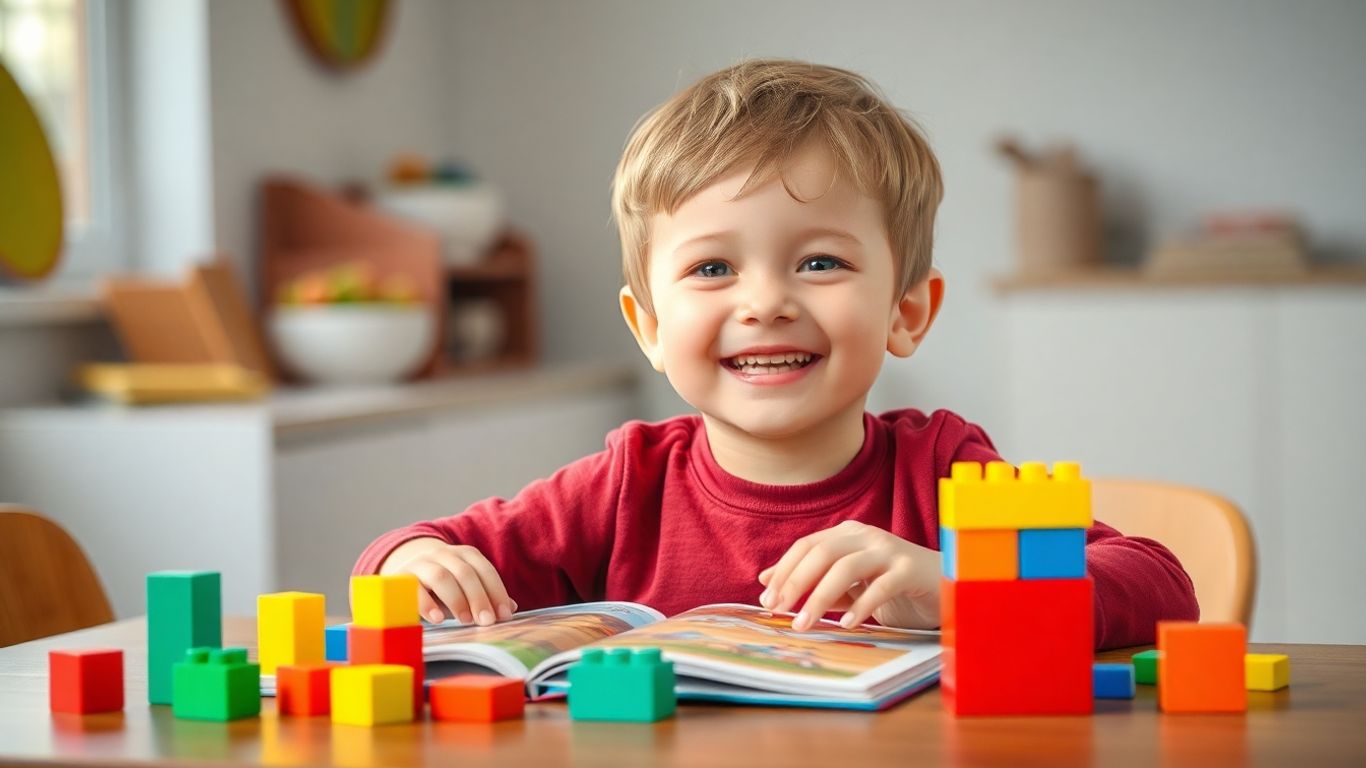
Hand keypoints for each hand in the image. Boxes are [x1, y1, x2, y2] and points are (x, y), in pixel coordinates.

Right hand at [378, 538, 515, 625]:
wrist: (405, 572)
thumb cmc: (443, 586)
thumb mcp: (465, 588)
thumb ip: (485, 596)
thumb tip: (510, 609)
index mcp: (465, 555)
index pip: (484, 569)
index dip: (496, 592)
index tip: (504, 615)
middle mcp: (444, 555)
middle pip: (465, 573)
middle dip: (479, 598)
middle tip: (487, 621)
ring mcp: (422, 564)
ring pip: (441, 576)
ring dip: (456, 600)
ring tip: (465, 621)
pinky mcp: (402, 578)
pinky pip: (414, 588)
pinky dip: (427, 604)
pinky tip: (438, 619)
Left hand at [757, 521, 940, 631]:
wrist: (945, 588)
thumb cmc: (893, 588)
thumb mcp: (850, 587)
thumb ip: (816, 583)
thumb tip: (767, 583)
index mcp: (848, 534)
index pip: (806, 546)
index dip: (784, 571)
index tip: (766, 600)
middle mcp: (866, 536)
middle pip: (821, 553)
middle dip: (795, 582)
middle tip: (779, 611)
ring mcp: (889, 550)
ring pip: (846, 567)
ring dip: (820, 597)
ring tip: (804, 623)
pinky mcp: (909, 570)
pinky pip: (880, 586)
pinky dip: (860, 606)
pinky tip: (846, 625)